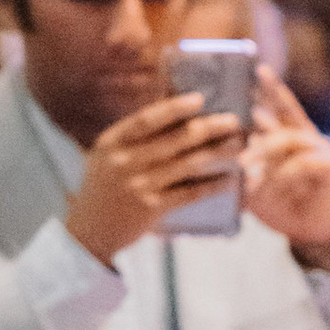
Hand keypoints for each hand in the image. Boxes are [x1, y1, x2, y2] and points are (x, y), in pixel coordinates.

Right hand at [63, 91, 245, 261]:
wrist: (90, 230)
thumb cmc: (105, 186)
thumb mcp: (108, 156)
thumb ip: (133, 138)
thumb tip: (175, 114)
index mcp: (112, 142)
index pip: (146, 119)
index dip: (174, 108)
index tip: (199, 99)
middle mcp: (124, 161)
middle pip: (174, 139)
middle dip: (208, 128)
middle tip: (233, 121)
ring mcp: (138, 185)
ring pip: (186, 164)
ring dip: (216, 153)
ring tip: (239, 145)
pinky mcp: (151, 207)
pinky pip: (188, 193)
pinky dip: (211, 185)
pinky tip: (229, 179)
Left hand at [242, 65, 329, 270]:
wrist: (313, 233)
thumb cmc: (283, 207)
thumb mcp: (257, 185)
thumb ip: (246, 168)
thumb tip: (221, 154)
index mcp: (288, 137)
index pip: (277, 107)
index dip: (269, 88)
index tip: (257, 69)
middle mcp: (305, 137)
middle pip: (286, 112)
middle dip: (265, 107)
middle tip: (241, 110)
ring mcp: (320, 148)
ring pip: (289, 137)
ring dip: (265, 149)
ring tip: (244, 163)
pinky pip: (303, 162)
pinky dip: (283, 174)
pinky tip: (268, 184)